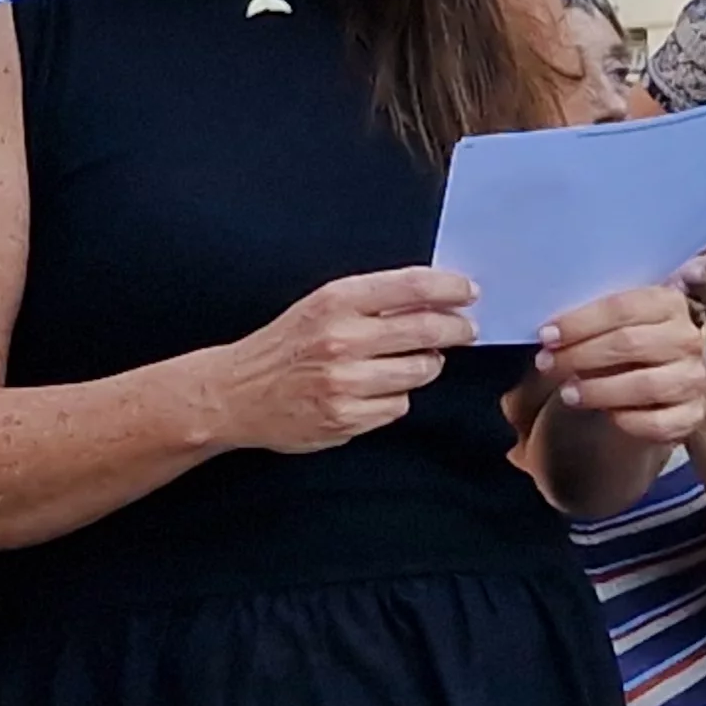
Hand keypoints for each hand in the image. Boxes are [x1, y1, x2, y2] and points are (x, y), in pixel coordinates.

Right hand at [213, 268, 478, 454]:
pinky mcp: (347, 418)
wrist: (236, 392)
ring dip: (423, 367)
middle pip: (427, 331)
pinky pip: (398, 406)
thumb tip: (434, 297)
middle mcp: (342, 339)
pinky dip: (394, 398)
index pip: (411, 287)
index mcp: (335, 301)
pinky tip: (372, 391)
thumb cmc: (284, 346)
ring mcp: (345, 382)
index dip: (449, 288)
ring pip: (420, 372)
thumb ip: (370, 300)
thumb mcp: (320, 307)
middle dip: (456, 329)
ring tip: (405, 363)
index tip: (469, 291)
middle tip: (466, 329)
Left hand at [537, 283, 705, 445]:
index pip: (621, 308)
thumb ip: (592, 320)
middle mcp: (688, 338)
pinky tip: (605, 414)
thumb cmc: (631, 343)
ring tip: (567, 393)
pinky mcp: (692, 415)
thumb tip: (550, 333)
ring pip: (644, 385)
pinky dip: (626, 420)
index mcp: (668, 303)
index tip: (547, 336)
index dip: (579, 323)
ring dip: (598, 390)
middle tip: (547, 364)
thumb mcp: (616, 322)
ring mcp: (693, 378)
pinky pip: (657, 423)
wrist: (670, 378)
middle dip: (580, 355)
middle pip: (629, 344)